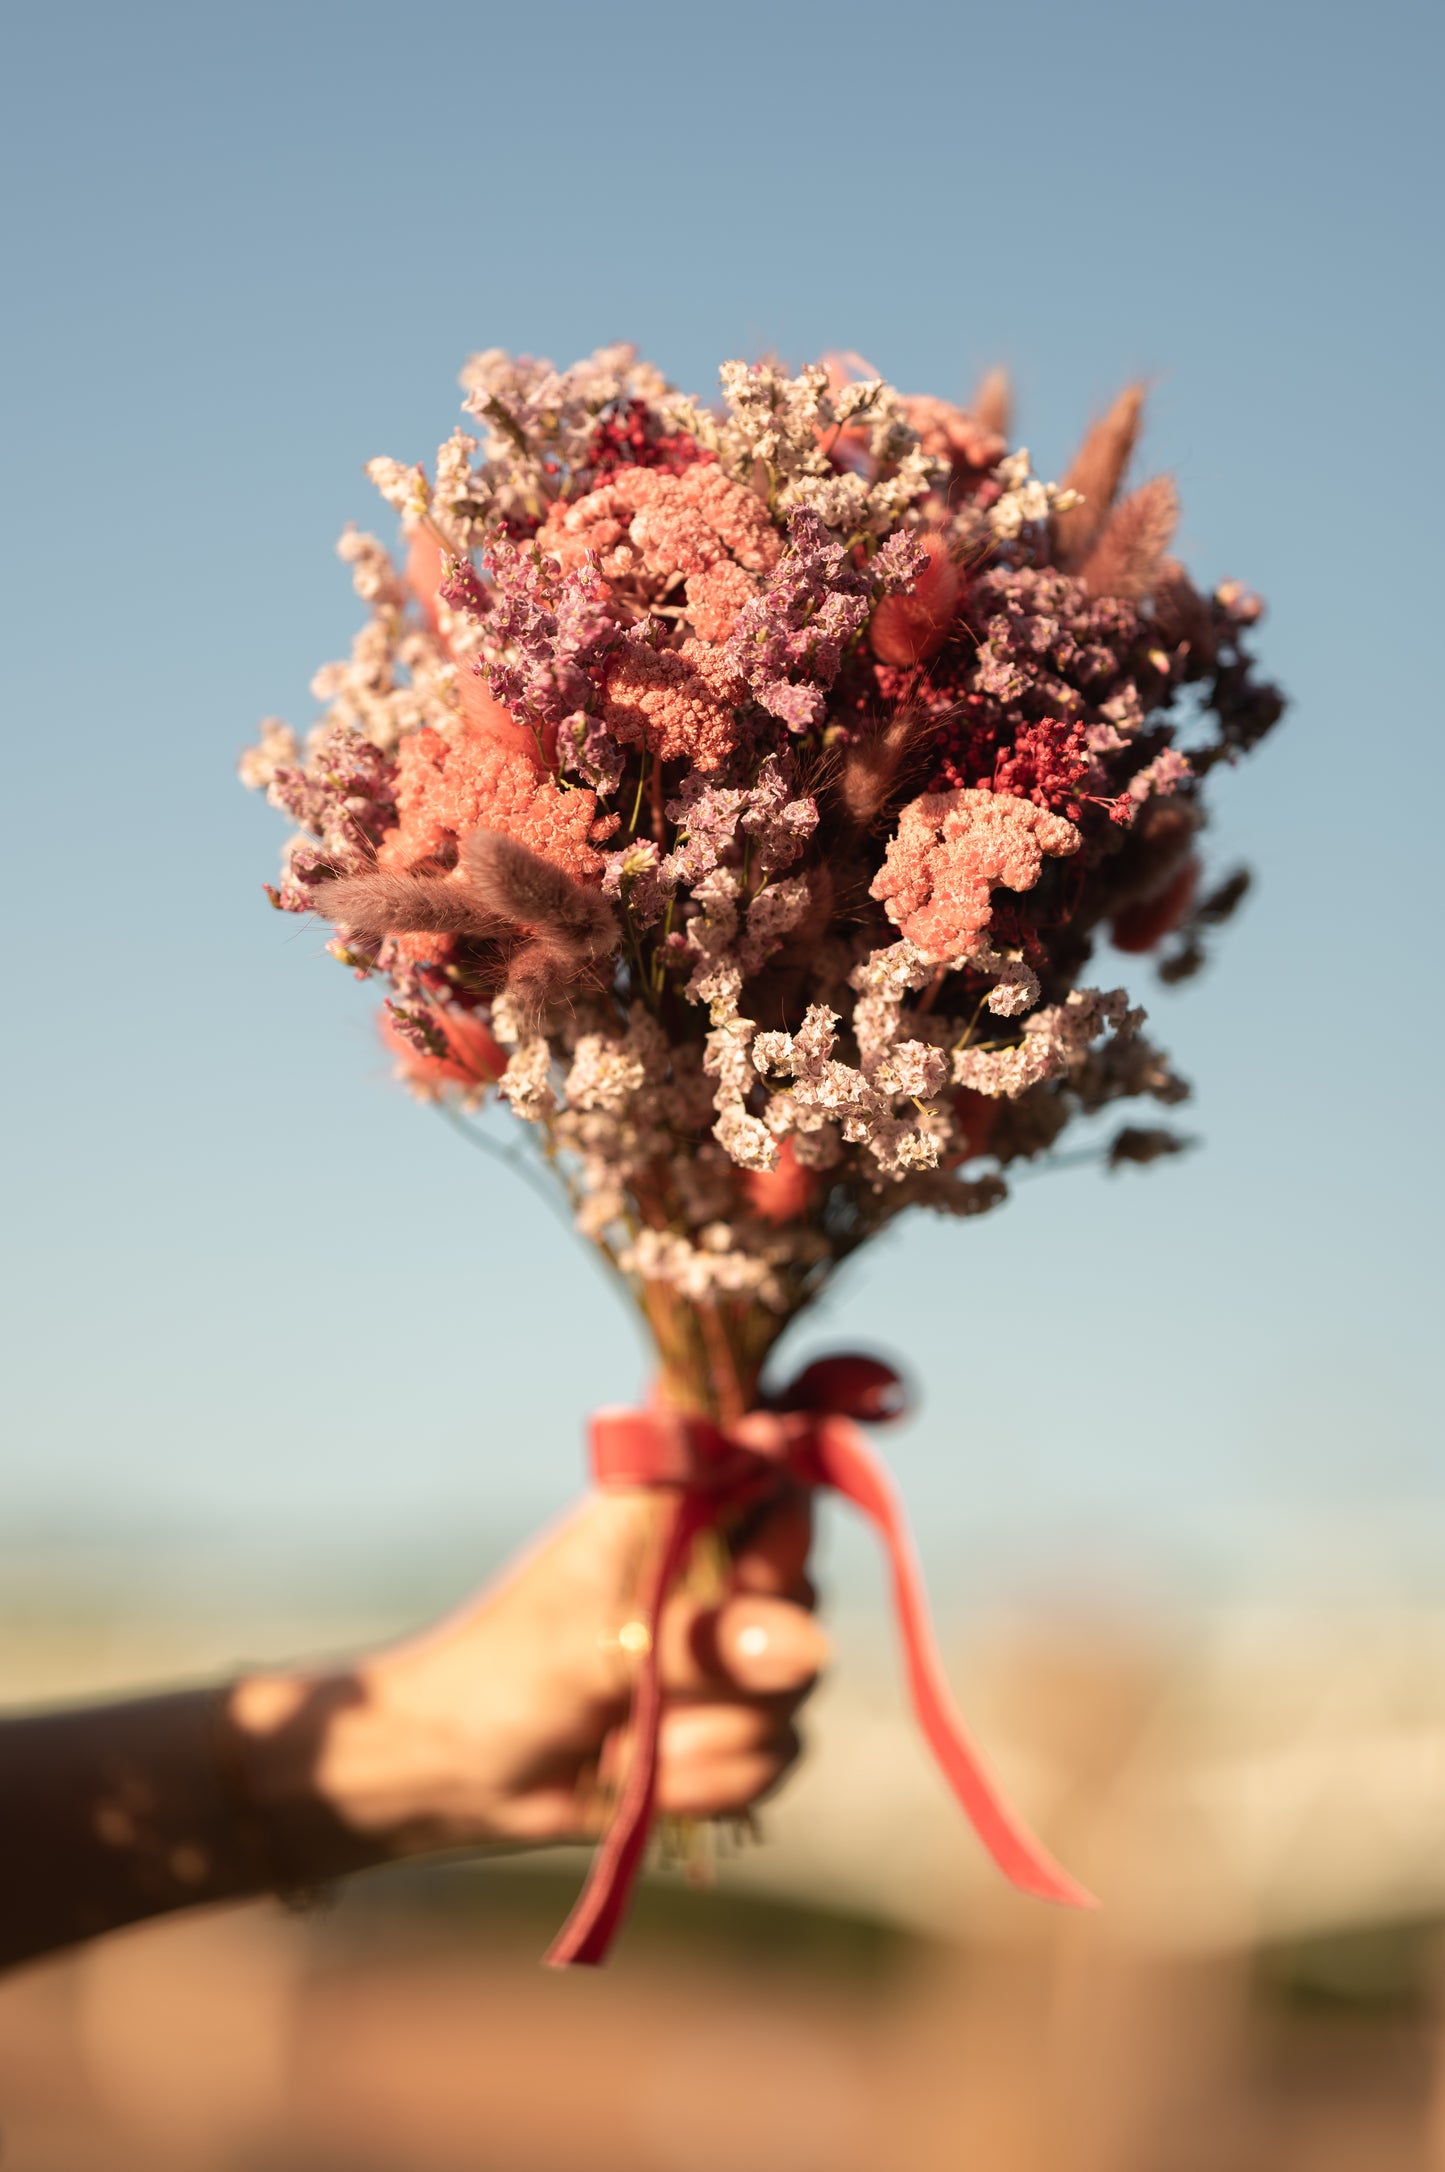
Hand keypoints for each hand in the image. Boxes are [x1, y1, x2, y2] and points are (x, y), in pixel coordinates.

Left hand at [231, 1486, 826, 1866]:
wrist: (465, 1775)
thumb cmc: (507, 1673)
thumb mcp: (597, 1645)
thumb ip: (703, 1640)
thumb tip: (806, 1648)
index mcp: (681, 1505)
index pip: (781, 1468)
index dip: (785, 1520)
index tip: (747, 1576)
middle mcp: (718, 1565)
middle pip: (807, 1586)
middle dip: (746, 1652)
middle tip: (662, 1672)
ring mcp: (733, 1647)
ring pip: (800, 1686)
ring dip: (715, 1731)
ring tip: (636, 1737)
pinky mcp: (738, 1725)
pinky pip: (782, 1753)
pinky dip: (715, 1778)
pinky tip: (651, 1775)